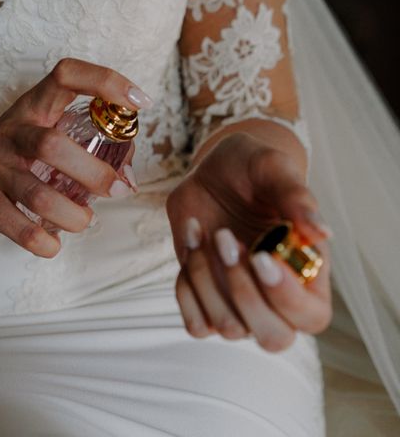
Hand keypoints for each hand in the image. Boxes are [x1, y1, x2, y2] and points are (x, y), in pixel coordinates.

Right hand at [0, 58, 148, 257]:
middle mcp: (11, 130)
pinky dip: (43, 241)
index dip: (105, 81)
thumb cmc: (16, 152)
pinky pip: (18, 227)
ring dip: (73, 216)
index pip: (67, 75)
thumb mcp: (44, 133)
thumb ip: (87, 148)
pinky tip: (52, 243)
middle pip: (53, 146)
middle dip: (94, 174)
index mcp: (33, 107)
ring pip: (38, 195)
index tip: (139, 102)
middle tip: (116, 191)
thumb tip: (126, 181)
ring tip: (84, 221)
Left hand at [166, 132, 332, 351]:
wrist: (215, 173)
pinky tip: (191, 244)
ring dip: (207, 277)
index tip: (260, 254)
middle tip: (225, 237)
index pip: (311, 316)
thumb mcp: (274, 170)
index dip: (286, 296)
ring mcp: (239, 304)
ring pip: (228, 327)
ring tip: (203, 230)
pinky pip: (196, 323)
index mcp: (308, 272)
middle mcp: (276, 298)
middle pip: (274, 338)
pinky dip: (186, 288)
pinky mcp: (206, 300)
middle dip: (243, 292)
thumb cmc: (253, 170)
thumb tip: (322, 232)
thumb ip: (297, 198)